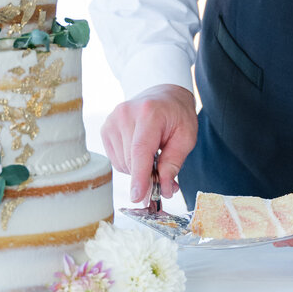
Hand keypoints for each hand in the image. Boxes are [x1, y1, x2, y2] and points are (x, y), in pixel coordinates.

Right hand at [100, 84, 197, 201]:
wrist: (163, 94)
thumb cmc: (177, 115)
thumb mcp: (186, 137)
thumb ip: (174, 163)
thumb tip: (164, 189)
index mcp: (148, 113)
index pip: (140, 150)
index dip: (139, 176)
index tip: (138, 197)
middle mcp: (125, 115)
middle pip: (131, 161)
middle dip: (146, 176)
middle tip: (164, 175)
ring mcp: (112, 121)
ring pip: (122, 164)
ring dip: (138, 169)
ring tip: (153, 155)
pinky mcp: (105, 128)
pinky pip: (116, 160)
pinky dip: (129, 162)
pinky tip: (141, 151)